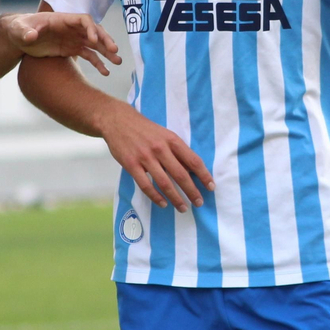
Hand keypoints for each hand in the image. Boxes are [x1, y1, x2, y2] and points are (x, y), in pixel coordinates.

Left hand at [4, 12, 120, 75]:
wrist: (18, 36)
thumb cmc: (18, 29)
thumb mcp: (19, 29)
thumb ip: (26, 32)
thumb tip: (31, 36)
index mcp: (62, 19)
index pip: (83, 20)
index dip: (91, 29)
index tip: (94, 41)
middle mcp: (71, 28)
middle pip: (93, 32)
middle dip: (105, 40)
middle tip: (114, 50)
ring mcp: (73, 39)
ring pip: (95, 45)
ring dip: (107, 52)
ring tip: (118, 62)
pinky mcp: (72, 50)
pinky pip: (89, 56)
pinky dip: (98, 63)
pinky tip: (106, 73)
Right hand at [99, 104, 213, 211]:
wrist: (118, 121)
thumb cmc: (146, 130)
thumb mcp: (165, 134)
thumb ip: (177, 151)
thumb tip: (193, 170)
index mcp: (172, 140)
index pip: (193, 160)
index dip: (204, 175)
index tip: (211, 187)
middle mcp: (160, 149)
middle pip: (181, 175)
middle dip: (192, 191)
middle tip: (199, 203)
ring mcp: (145, 157)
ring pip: (165, 183)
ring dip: (176, 198)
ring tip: (183, 208)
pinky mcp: (131, 164)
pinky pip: (146, 185)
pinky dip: (156, 197)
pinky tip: (163, 203)